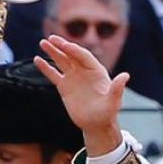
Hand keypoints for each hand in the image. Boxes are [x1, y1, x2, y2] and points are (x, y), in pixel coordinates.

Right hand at [35, 34, 129, 157]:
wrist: (96, 125)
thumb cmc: (107, 113)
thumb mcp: (113, 102)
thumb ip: (117, 88)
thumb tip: (125, 75)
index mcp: (96, 70)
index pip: (83, 56)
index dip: (74, 50)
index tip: (64, 45)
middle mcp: (84, 71)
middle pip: (71, 55)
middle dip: (61, 46)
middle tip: (50, 38)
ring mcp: (73, 77)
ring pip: (61, 61)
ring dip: (52, 52)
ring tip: (42, 43)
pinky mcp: (64, 86)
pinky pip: (53, 74)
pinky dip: (46, 67)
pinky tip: (37, 60)